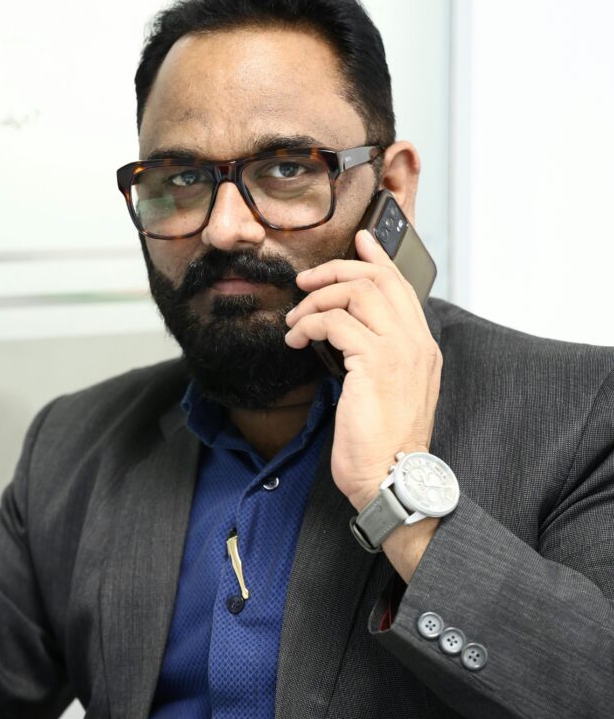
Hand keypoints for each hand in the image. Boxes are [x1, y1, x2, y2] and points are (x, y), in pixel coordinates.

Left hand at [285, 228, 442, 513]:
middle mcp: (416, 343)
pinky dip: (309, 325)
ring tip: (295, 321)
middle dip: (336, 271)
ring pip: (356, 293)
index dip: (378, 259)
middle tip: (306, 282)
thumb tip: (346, 336)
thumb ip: (377, 359)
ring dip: (317, 300)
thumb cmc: (385, 444)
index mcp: (422, 348)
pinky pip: (335, 323)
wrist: (392, 477)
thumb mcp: (387, 393)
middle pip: (378, 280)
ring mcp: (399, 351)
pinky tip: (295, 340)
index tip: (360, 240)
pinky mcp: (374, 363)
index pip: (402, 287)